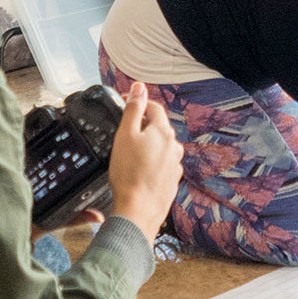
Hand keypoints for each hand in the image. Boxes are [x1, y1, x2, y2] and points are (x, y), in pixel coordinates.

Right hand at [105, 79, 182, 242]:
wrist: (138, 211)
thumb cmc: (129, 175)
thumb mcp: (125, 135)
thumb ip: (133, 109)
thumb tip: (139, 87)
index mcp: (163, 132)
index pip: (153, 107)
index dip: (138, 103)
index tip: (124, 104)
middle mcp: (173, 147)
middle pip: (158, 127)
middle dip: (142, 126)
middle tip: (122, 133)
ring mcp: (175, 165)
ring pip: (160, 147)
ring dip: (147, 146)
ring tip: (128, 156)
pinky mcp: (171, 181)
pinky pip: (161, 165)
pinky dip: (150, 163)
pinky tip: (137, 172)